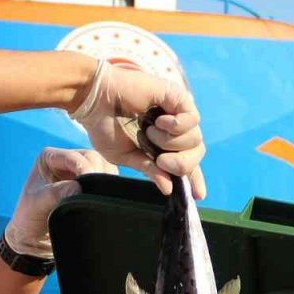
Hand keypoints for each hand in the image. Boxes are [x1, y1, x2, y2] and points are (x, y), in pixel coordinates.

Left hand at [5, 147, 116, 259]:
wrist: (36, 239)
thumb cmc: (30, 219)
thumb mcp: (36, 205)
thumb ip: (53, 194)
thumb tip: (77, 187)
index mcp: (49, 158)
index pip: (72, 157)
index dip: (84, 168)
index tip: (90, 181)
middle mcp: (65, 160)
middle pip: (92, 158)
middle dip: (98, 172)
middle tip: (102, 191)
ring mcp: (79, 172)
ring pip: (103, 167)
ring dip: (106, 179)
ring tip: (104, 195)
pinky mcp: (90, 185)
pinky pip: (106, 180)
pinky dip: (109, 187)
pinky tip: (108, 198)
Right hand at [69, 59, 204, 197]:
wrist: (95, 102)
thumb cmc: (105, 126)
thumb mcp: (126, 156)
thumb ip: (149, 169)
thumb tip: (168, 189)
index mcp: (162, 146)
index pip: (186, 165)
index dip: (194, 180)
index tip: (198, 195)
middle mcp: (173, 131)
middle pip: (196, 154)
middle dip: (181, 163)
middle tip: (161, 160)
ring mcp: (177, 114)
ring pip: (196, 139)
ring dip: (169, 141)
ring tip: (149, 131)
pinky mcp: (178, 98)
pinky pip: (193, 120)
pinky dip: (175, 126)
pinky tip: (159, 121)